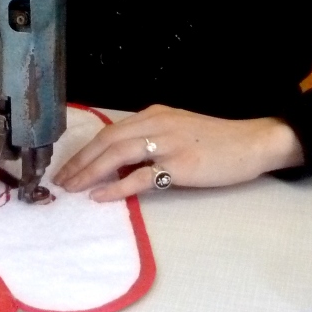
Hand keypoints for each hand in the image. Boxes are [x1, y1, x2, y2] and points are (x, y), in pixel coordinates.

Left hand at [52, 105, 304, 201]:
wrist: (253, 142)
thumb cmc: (216, 140)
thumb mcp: (178, 129)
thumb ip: (150, 139)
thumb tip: (119, 160)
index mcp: (153, 115)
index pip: (109, 131)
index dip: (84, 150)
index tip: (66, 166)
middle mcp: (156, 124)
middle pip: (106, 141)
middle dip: (79, 161)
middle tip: (59, 181)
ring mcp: (167, 143)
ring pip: (117, 154)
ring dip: (89, 172)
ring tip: (71, 188)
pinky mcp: (179, 166)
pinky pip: (140, 176)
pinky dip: (116, 185)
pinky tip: (100, 196)